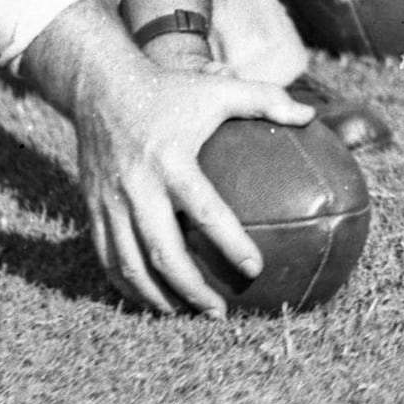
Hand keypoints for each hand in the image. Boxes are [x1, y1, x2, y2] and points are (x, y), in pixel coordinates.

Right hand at [18, 0, 311, 317]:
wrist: (100, 89)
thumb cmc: (170, 91)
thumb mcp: (218, 88)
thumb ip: (265, 100)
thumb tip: (311, 117)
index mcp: (172, 161)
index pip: (204, 210)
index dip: (229, 242)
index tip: (254, 268)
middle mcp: (138, 187)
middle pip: (162, 251)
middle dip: (190, 289)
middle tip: (219, 313)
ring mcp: (111, 202)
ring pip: (129, 264)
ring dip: (156, 297)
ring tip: (185, 315)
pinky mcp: (93, 209)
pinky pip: (107, 257)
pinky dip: (126, 285)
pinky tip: (150, 300)